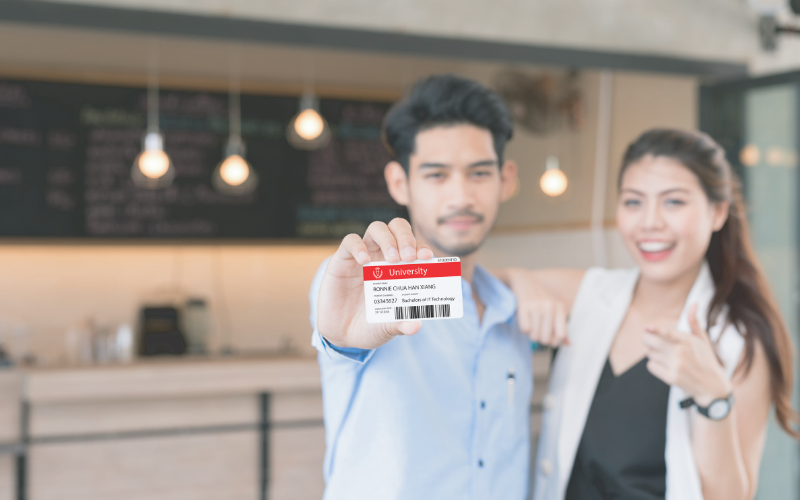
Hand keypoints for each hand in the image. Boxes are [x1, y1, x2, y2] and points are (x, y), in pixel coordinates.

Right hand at [316, 218, 432, 349]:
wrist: (342, 334)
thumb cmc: (371, 325)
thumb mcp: (389, 327)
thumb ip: (401, 324)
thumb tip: (416, 326)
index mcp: (401, 267)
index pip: (415, 246)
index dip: (422, 247)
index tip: (427, 258)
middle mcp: (383, 256)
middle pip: (397, 228)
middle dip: (406, 237)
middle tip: (409, 256)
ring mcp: (363, 255)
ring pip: (377, 229)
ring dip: (388, 239)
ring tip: (393, 258)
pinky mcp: (342, 260)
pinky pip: (350, 241)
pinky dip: (358, 246)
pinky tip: (364, 261)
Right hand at [505, 268, 569, 346]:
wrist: (522, 280)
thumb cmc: (539, 298)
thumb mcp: (553, 309)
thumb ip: (560, 327)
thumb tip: (568, 344)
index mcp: (560, 307)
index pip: (561, 335)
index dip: (554, 342)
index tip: (548, 338)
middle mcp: (550, 306)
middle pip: (546, 339)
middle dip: (539, 338)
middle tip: (536, 330)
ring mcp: (537, 305)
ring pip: (534, 335)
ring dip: (530, 334)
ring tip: (530, 325)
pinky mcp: (523, 305)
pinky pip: (525, 329)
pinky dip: (523, 329)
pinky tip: (524, 321)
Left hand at [643, 303, 731, 405]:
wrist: (712, 386)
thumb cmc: (706, 359)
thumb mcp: (703, 339)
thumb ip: (694, 322)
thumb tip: (694, 304)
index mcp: (687, 341)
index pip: (666, 333)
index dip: (654, 330)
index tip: (647, 327)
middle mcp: (681, 352)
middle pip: (650, 341)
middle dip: (648, 340)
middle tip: (653, 342)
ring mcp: (676, 366)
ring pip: (650, 354)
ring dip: (654, 354)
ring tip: (667, 357)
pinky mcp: (672, 378)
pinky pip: (651, 366)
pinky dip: (655, 366)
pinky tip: (665, 367)